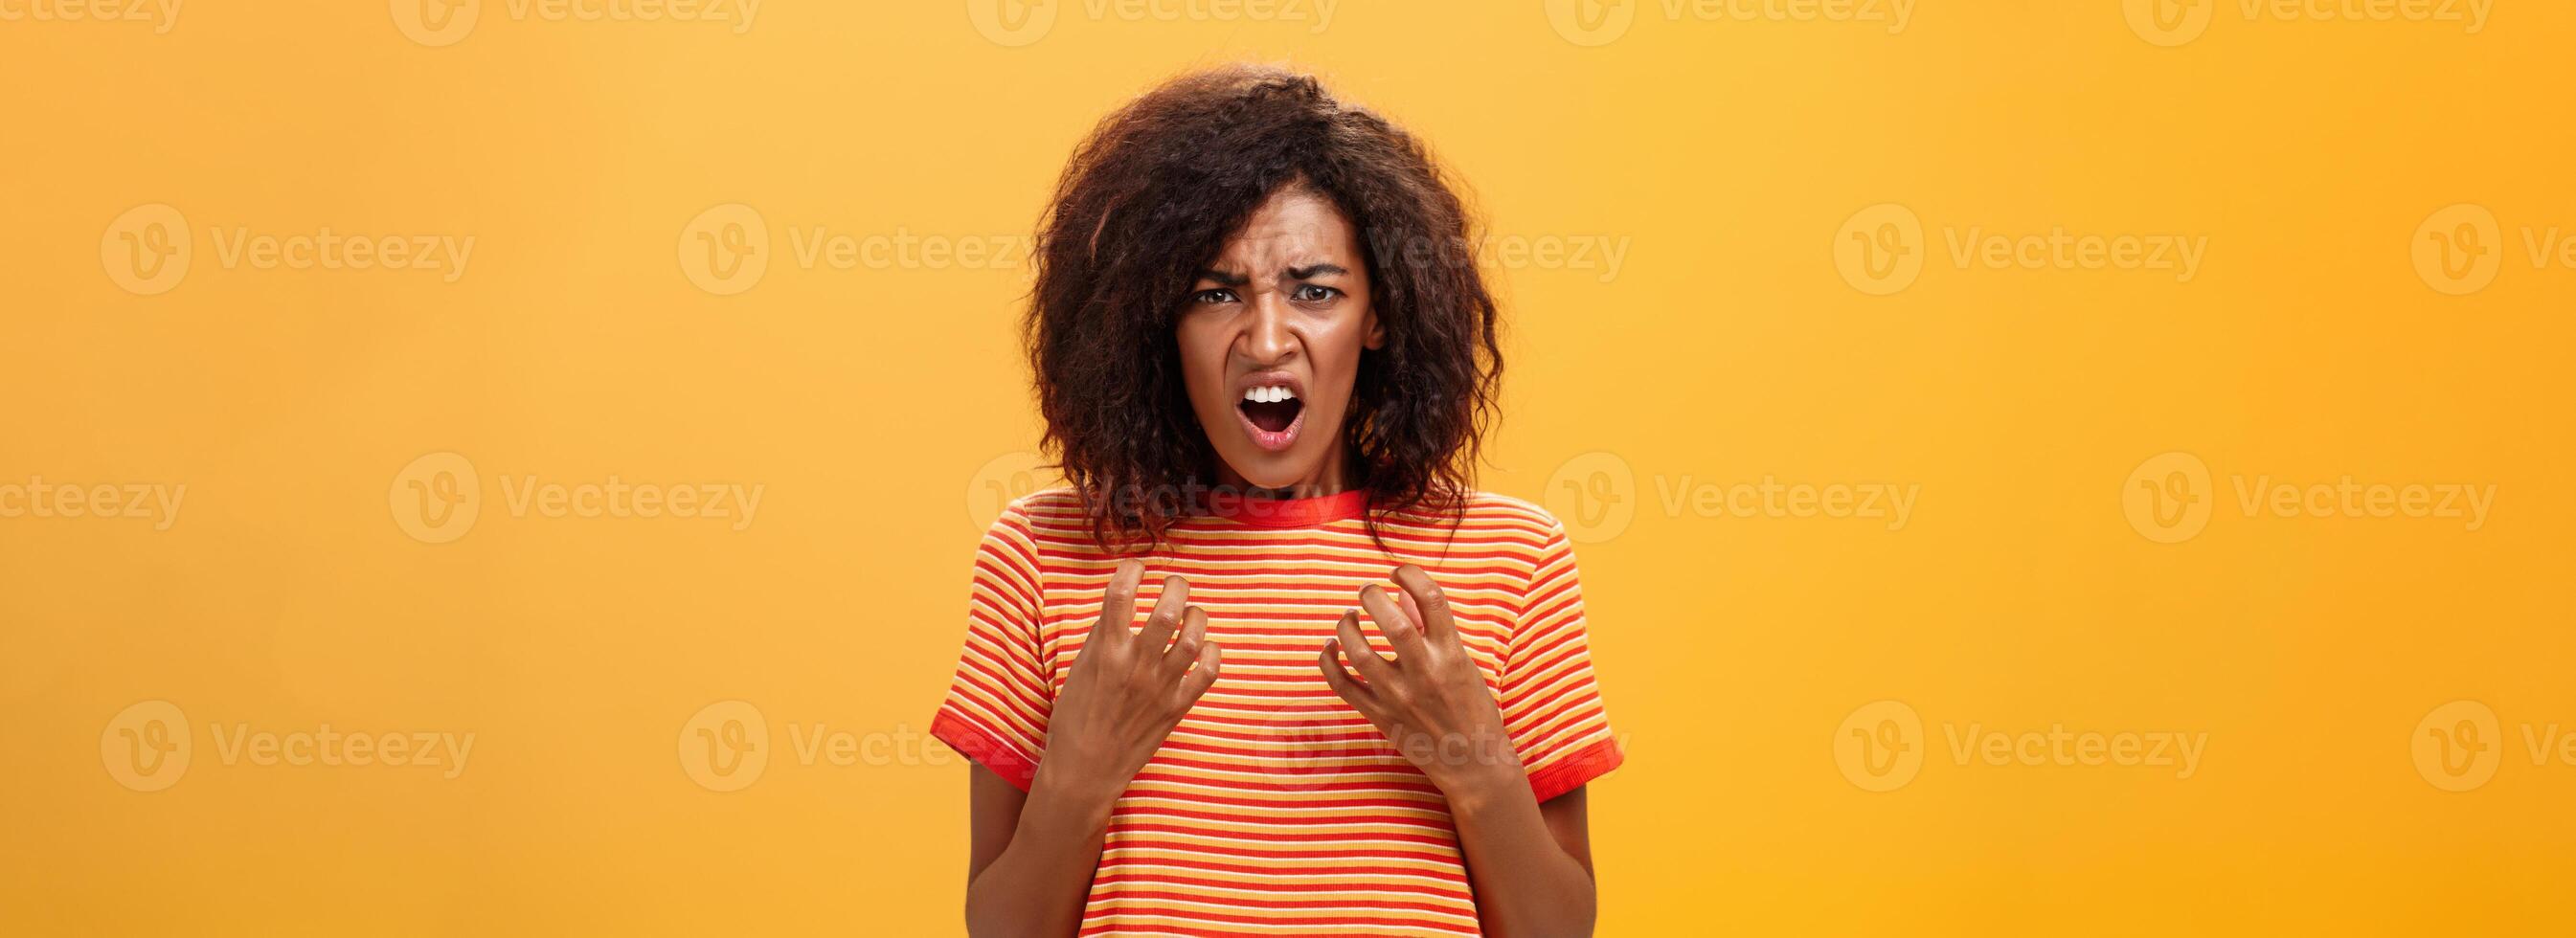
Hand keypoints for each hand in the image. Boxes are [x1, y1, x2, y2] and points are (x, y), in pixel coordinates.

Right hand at [1038, 559, 1221, 803]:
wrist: (1085, 771)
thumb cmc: (1075, 719)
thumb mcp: (1078, 670)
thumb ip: (1101, 636)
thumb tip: (1122, 604)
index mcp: (1105, 653)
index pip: (1120, 593)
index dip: (1131, 569)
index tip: (1135, 567)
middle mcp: (1136, 666)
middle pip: (1168, 608)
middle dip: (1176, 585)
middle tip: (1173, 584)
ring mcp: (1161, 687)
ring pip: (1194, 636)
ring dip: (1196, 615)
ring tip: (1190, 613)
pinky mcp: (1178, 707)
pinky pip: (1209, 671)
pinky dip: (1211, 652)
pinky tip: (1202, 647)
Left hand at [1318, 564, 1523, 794]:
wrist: (1473, 764)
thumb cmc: (1473, 708)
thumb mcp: (1463, 663)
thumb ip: (1433, 628)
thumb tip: (1405, 594)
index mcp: (1451, 655)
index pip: (1432, 599)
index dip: (1410, 574)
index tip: (1398, 572)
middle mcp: (1425, 674)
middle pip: (1391, 621)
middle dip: (1372, 595)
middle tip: (1367, 591)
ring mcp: (1399, 697)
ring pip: (1359, 652)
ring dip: (1346, 626)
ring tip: (1349, 616)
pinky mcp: (1379, 716)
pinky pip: (1342, 685)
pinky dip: (1328, 661)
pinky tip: (1330, 646)